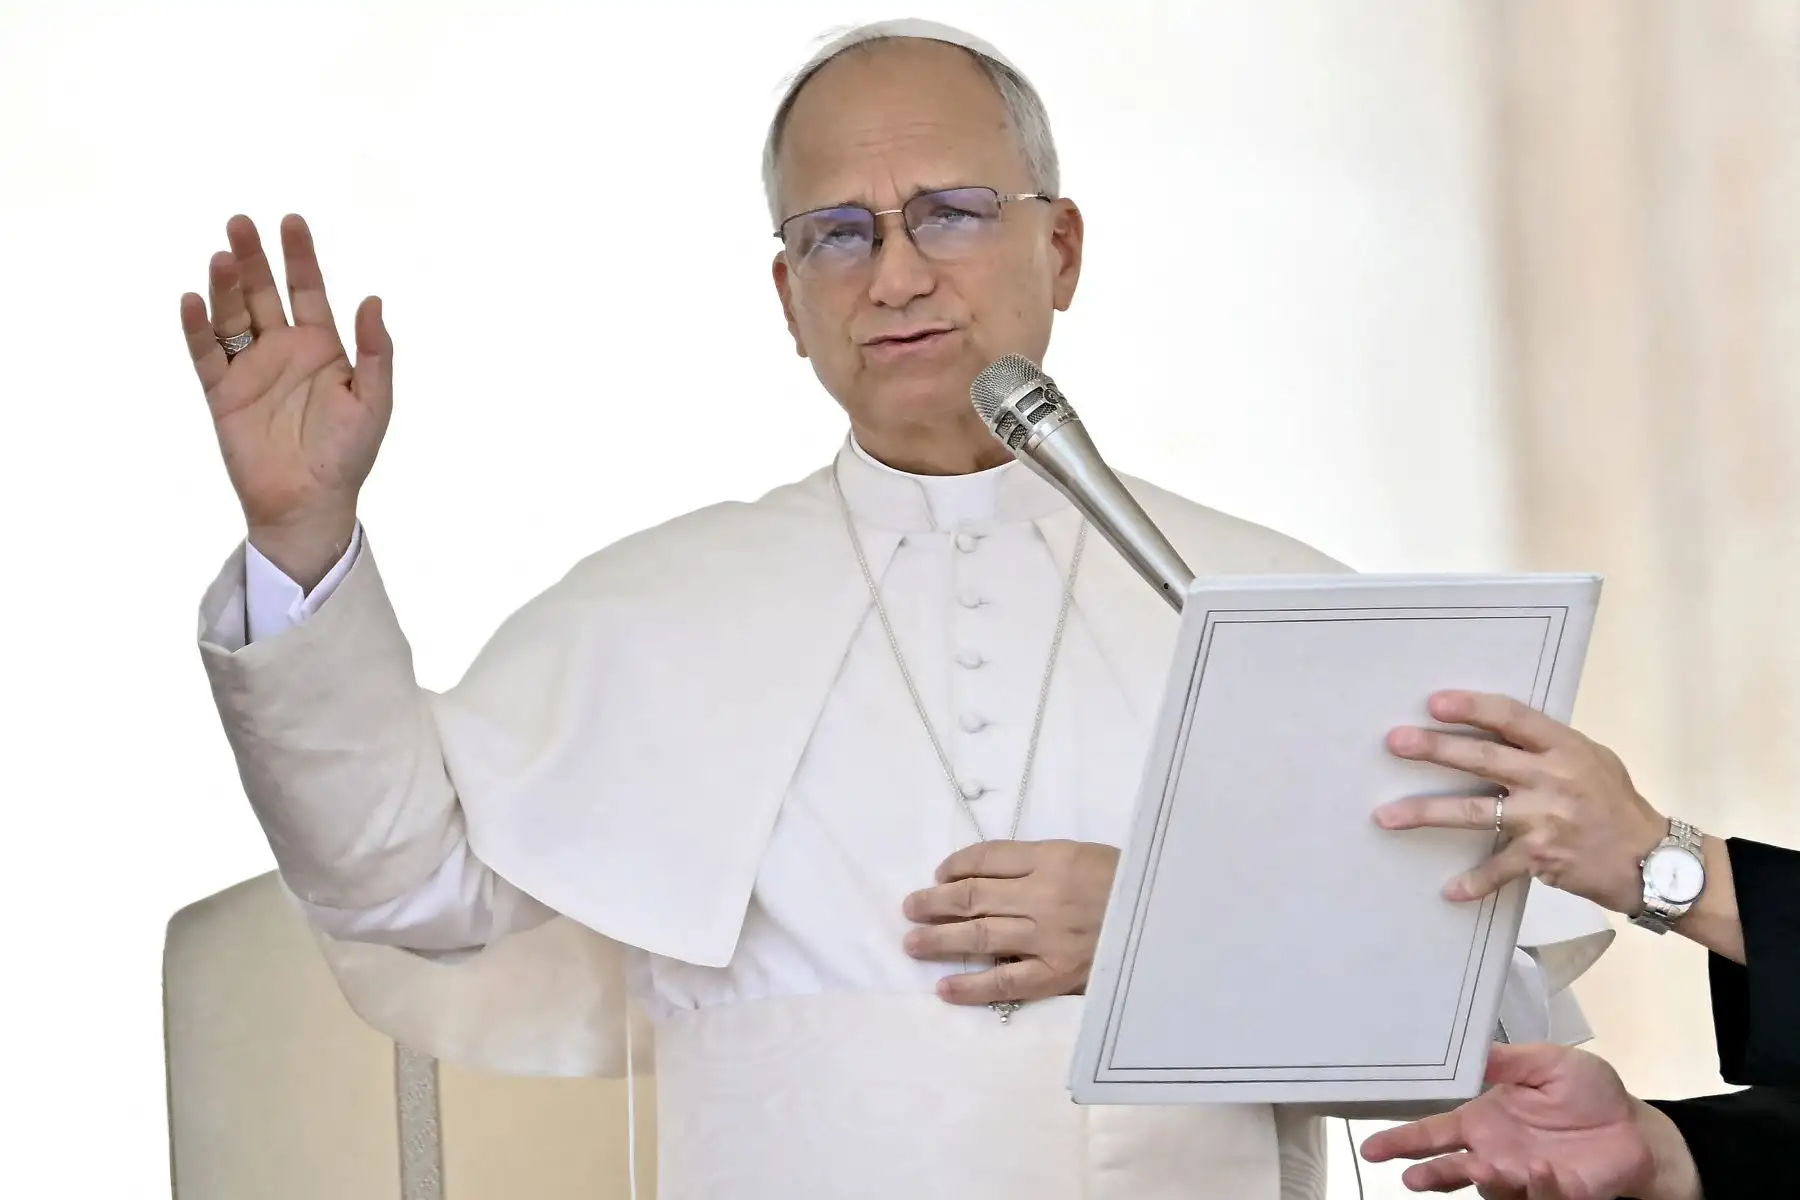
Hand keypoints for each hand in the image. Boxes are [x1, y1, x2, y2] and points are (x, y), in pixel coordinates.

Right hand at [180, 214, 391, 585]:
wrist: (310, 502)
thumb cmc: (348, 454)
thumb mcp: (374, 401)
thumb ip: (374, 352)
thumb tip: (372, 300)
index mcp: (321, 347)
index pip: (307, 290)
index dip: (299, 257)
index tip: (291, 222)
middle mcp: (282, 350)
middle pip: (262, 292)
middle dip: (252, 258)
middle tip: (240, 223)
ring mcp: (250, 369)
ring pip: (232, 316)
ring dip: (224, 286)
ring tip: (221, 255)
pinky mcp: (223, 393)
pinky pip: (206, 354)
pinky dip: (197, 328)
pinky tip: (193, 300)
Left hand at [901, 839, 1117, 1005]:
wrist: (1173, 920)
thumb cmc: (1134, 884)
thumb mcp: (1089, 855)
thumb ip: (1044, 862)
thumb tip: (993, 875)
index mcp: (1053, 856)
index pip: (987, 858)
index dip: (956, 866)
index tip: (940, 874)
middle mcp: (1042, 893)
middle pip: (972, 896)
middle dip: (934, 902)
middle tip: (909, 908)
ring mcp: (1047, 936)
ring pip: (979, 936)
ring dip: (939, 939)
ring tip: (912, 941)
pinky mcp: (1058, 973)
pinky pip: (1005, 981)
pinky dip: (971, 986)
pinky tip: (945, 988)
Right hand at [1359, 1043, 1698, 1199]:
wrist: (1636, 1130)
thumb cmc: (1590, 1094)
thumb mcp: (1547, 1062)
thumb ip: (1507, 1061)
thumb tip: (1469, 1054)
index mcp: (1484, 1119)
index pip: (1433, 1132)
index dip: (1402, 1140)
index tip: (1373, 1148)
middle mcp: (1494, 1152)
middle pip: (1447, 1169)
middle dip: (1427, 1175)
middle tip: (1412, 1179)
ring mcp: (1520, 1177)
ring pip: (1485, 1189)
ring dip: (1483, 1180)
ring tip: (1485, 1167)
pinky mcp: (1550, 1195)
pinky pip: (1533, 1198)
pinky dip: (1537, 1188)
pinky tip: (1544, 1170)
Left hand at [1374, 691, 1667, 912]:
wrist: (1651, 859)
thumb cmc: (1615, 802)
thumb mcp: (1591, 759)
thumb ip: (1547, 745)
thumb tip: (1496, 727)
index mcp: (1564, 747)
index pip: (1512, 718)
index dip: (1473, 708)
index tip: (1435, 703)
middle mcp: (1552, 778)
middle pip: (1483, 759)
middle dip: (1434, 749)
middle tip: (1394, 742)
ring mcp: (1545, 819)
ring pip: (1474, 812)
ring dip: (1426, 813)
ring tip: (1386, 815)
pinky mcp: (1541, 857)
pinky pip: (1497, 869)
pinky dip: (1474, 882)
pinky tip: (1449, 891)